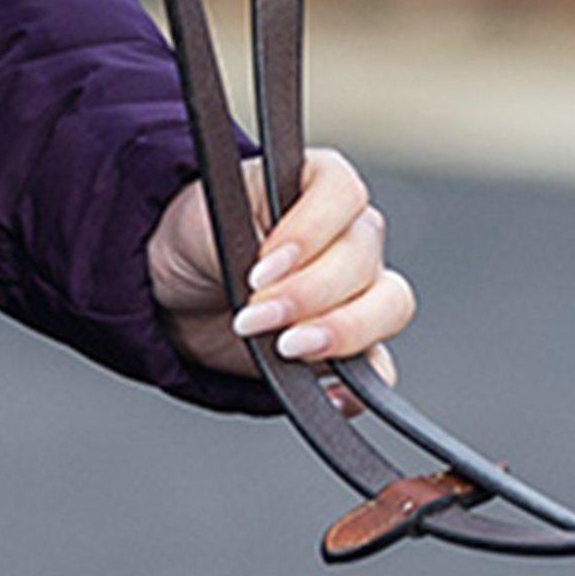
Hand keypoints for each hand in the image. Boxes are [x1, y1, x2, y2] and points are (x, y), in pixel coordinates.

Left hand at [145, 147, 412, 382]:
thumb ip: (236, 239)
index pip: (343, 191)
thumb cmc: (202, 238)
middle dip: (308, 293)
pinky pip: (381, 368)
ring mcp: (360, 290)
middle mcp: (351, 233)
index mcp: (318, 184)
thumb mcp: (203, 222)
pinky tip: (325, 391)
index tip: (261, 269)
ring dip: (341, 332)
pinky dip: (359, 386)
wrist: (185, 291)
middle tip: (256, 315)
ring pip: (389, 306)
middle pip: (364, 255)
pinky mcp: (353, 346)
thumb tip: (263, 274)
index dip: (308, 231)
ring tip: (287, 348)